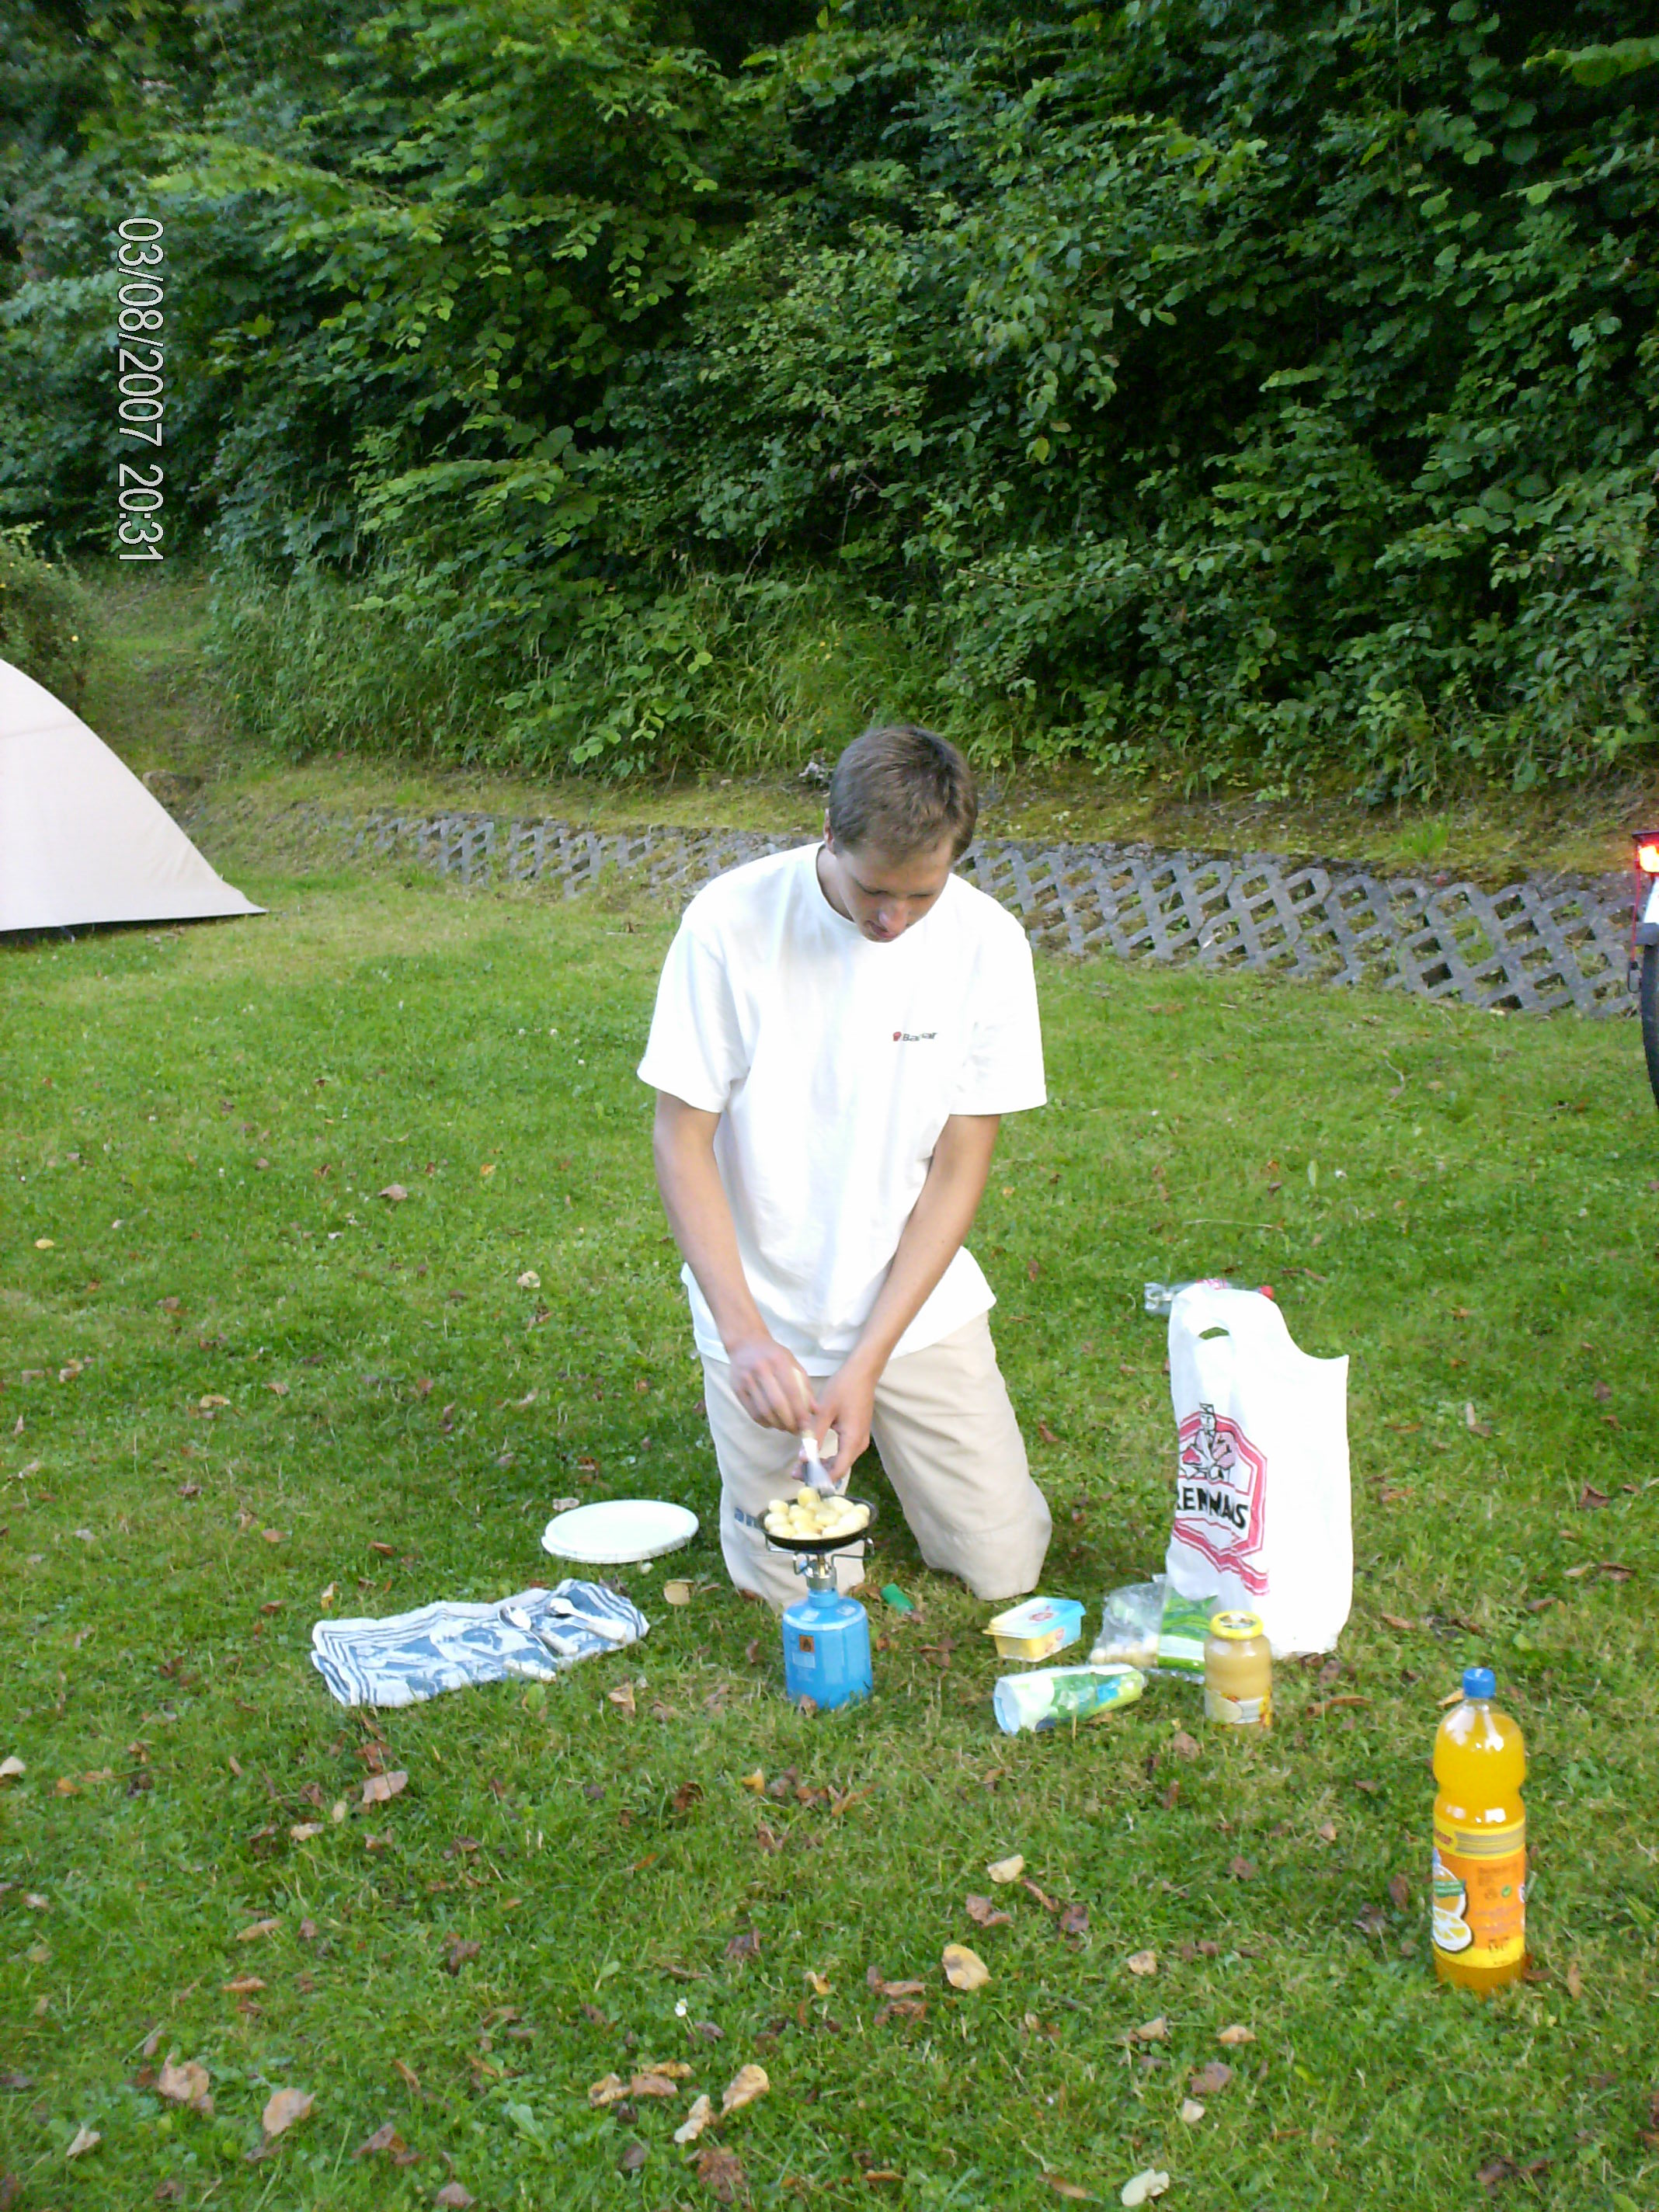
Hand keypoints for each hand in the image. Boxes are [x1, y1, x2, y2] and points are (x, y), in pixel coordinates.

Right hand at [727, 1333, 814, 1431]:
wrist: (745, 1343)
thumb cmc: (773, 1354)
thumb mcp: (792, 1362)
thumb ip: (804, 1385)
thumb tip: (814, 1410)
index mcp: (778, 1361)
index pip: (792, 1391)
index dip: (800, 1411)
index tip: (806, 1425)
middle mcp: (761, 1369)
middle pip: (776, 1403)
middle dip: (788, 1422)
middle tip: (796, 1431)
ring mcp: (746, 1379)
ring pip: (763, 1410)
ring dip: (776, 1424)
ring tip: (785, 1428)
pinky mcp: (736, 1388)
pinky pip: (751, 1411)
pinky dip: (763, 1422)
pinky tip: (771, 1423)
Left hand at [808, 1357, 878, 1486]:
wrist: (862, 1373)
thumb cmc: (843, 1388)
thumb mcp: (825, 1411)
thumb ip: (814, 1435)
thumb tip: (802, 1459)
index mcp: (852, 1440)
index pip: (837, 1471)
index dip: (819, 1478)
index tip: (801, 1479)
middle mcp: (859, 1444)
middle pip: (839, 1468)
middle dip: (817, 1473)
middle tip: (795, 1473)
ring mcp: (860, 1439)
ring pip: (841, 1461)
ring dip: (822, 1466)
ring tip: (800, 1465)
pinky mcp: (857, 1434)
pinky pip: (843, 1452)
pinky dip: (829, 1457)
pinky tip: (814, 1453)